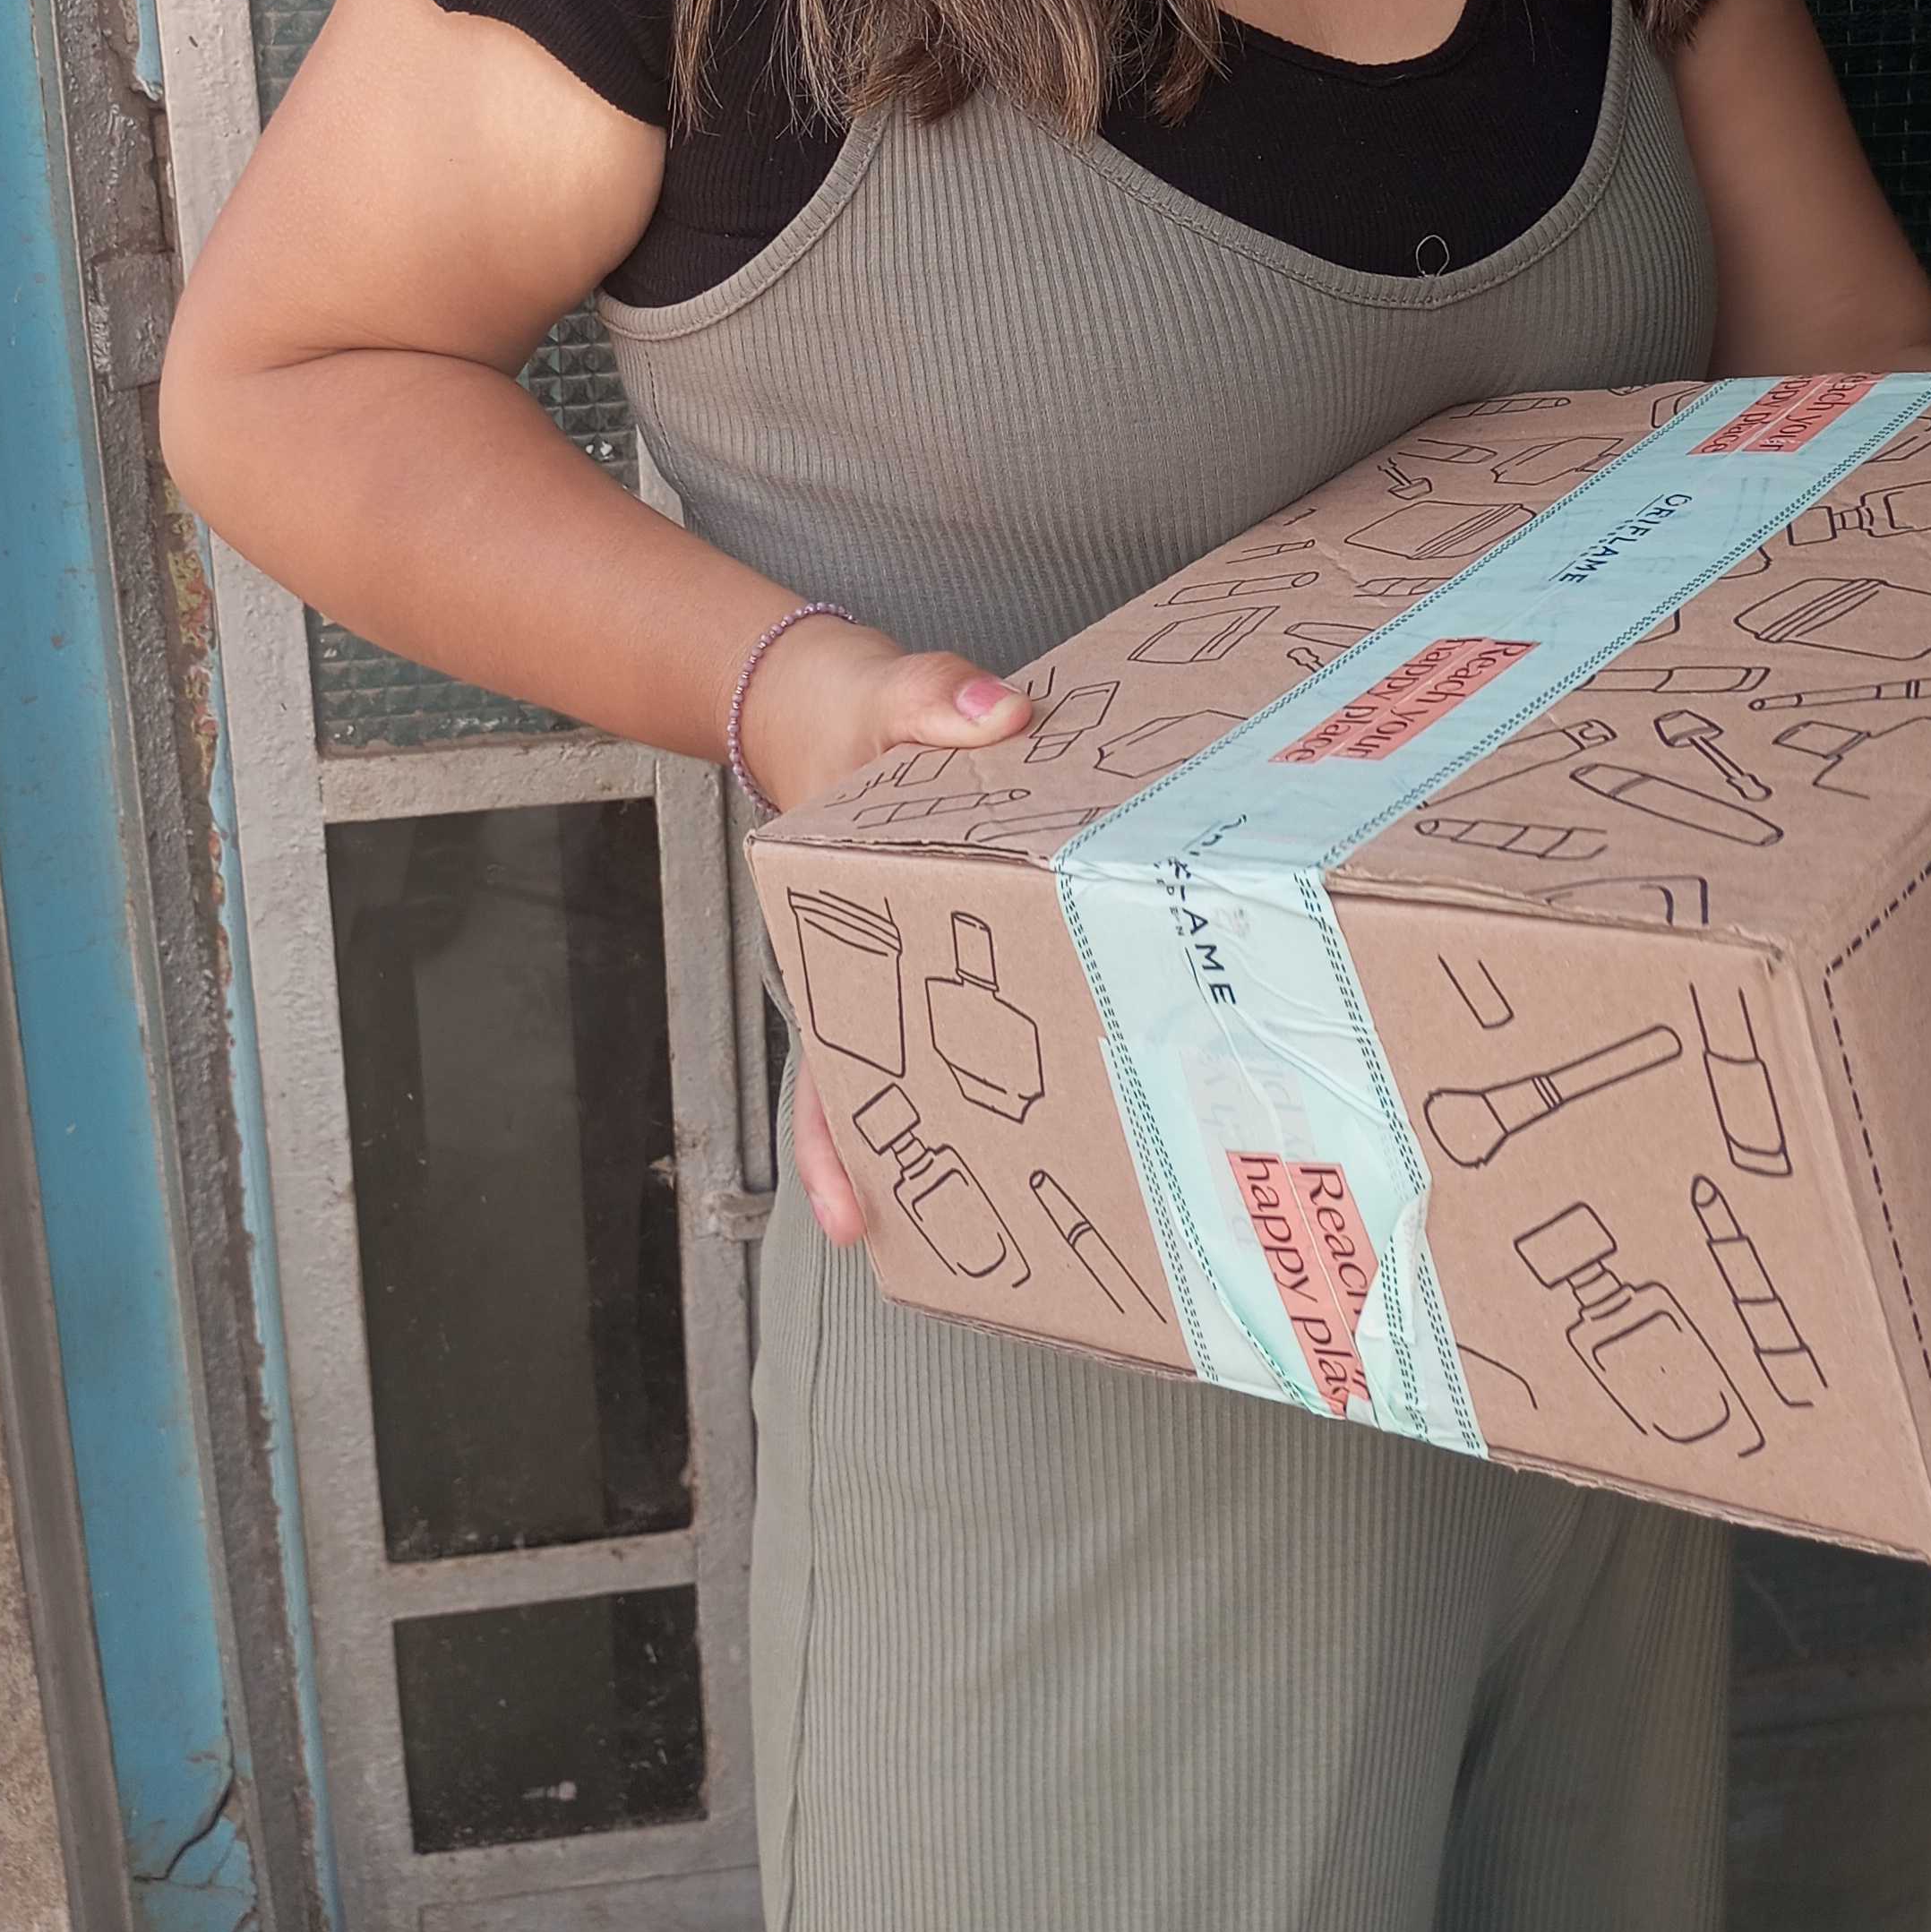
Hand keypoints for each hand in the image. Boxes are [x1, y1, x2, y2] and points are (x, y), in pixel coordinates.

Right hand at [742, 613, 1031, 1240]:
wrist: (839, 694)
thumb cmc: (849, 713)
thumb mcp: (883, 696)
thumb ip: (931, 697)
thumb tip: (995, 713)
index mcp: (837, 931)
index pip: (826, 1055)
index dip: (833, 1140)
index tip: (849, 1213)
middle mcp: (881, 960)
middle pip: (891, 1085)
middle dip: (921, 1163)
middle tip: (978, 1238)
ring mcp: (933, 951)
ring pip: (949, 1056)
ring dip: (989, 1116)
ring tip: (1053, 1188)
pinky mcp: (983, 923)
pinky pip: (1005, 991)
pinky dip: (1042, 1023)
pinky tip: (1103, 1058)